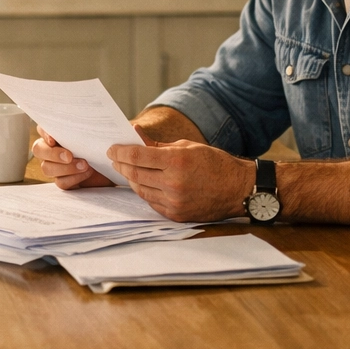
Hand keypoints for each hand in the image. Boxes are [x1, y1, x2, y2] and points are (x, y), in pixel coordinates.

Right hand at [31, 126, 112, 188]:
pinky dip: (73, 178)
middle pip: (38, 150)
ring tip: (84, 165)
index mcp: (57, 133)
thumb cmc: (104, 144)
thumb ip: (87, 126)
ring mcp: (56, 166)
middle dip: (52, 153)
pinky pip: (61, 182)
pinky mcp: (64, 181)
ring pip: (47, 168)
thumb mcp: (97, 133)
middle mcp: (52, 149)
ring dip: (65, 168)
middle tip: (69, 156)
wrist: (115, 164)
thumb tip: (91, 120)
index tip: (53, 139)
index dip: (44, 133)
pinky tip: (86, 173)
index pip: (42, 128)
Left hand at [106, 139, 252, 221]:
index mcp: (176, 161)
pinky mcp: (176, 214)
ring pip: (140, 189)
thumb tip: (135, 134)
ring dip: (130, 178)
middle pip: (134, 173)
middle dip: (121, 164)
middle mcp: (173, 183)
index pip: (137, 156)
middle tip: (115, 158)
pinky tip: (142, 183)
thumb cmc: (214, 163)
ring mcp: (174, 202)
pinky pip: (151, 201)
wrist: (238, 189)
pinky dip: (144, 191)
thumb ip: (158, 144)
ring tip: (127, 169)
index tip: (111, 149)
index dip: (120, 152)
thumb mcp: (187, 146)